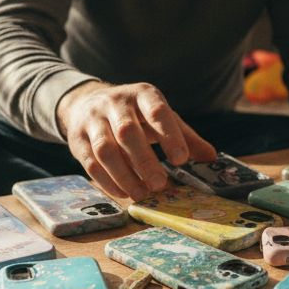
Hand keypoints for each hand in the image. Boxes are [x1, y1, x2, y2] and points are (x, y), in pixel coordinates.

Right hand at [57, 81, 215, 199]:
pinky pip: (90, 163)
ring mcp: (93, 120)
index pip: (156, 111)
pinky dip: (107, 181)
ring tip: (142, 193)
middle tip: (160, 185)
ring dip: (124, 175)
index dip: (169, 135)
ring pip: (105, 149)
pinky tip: (123, 193)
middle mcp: (115, 103)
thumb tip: (211, 157)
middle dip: (144, 161)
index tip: (181, 160)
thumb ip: (185, 136)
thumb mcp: (161, 117)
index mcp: (142, 94)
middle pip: (127, 132)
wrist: (87, 102)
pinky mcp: (77, 139)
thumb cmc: (135, 114)